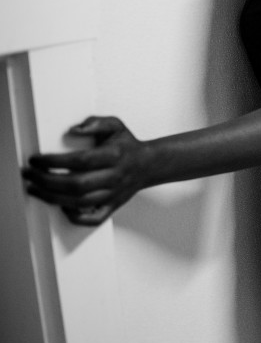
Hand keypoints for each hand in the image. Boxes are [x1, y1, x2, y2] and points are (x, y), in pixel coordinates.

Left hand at [22, 116, 149, 225]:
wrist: (148, 165)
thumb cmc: (128, 147)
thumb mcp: (116, 126)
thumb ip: (96, 123)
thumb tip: (75, 129)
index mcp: (114, 156)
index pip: (80, 161)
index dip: (54, 161)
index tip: (37, 160)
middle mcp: (114, 177)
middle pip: (76, 185)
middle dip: (47, 181)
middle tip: (30, 175)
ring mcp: (113, 194)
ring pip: (79, 202)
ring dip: (52, 198)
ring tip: (35, 189)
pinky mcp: (112, 206)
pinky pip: (92, 219)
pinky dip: (74, 217)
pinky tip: (61, 207)